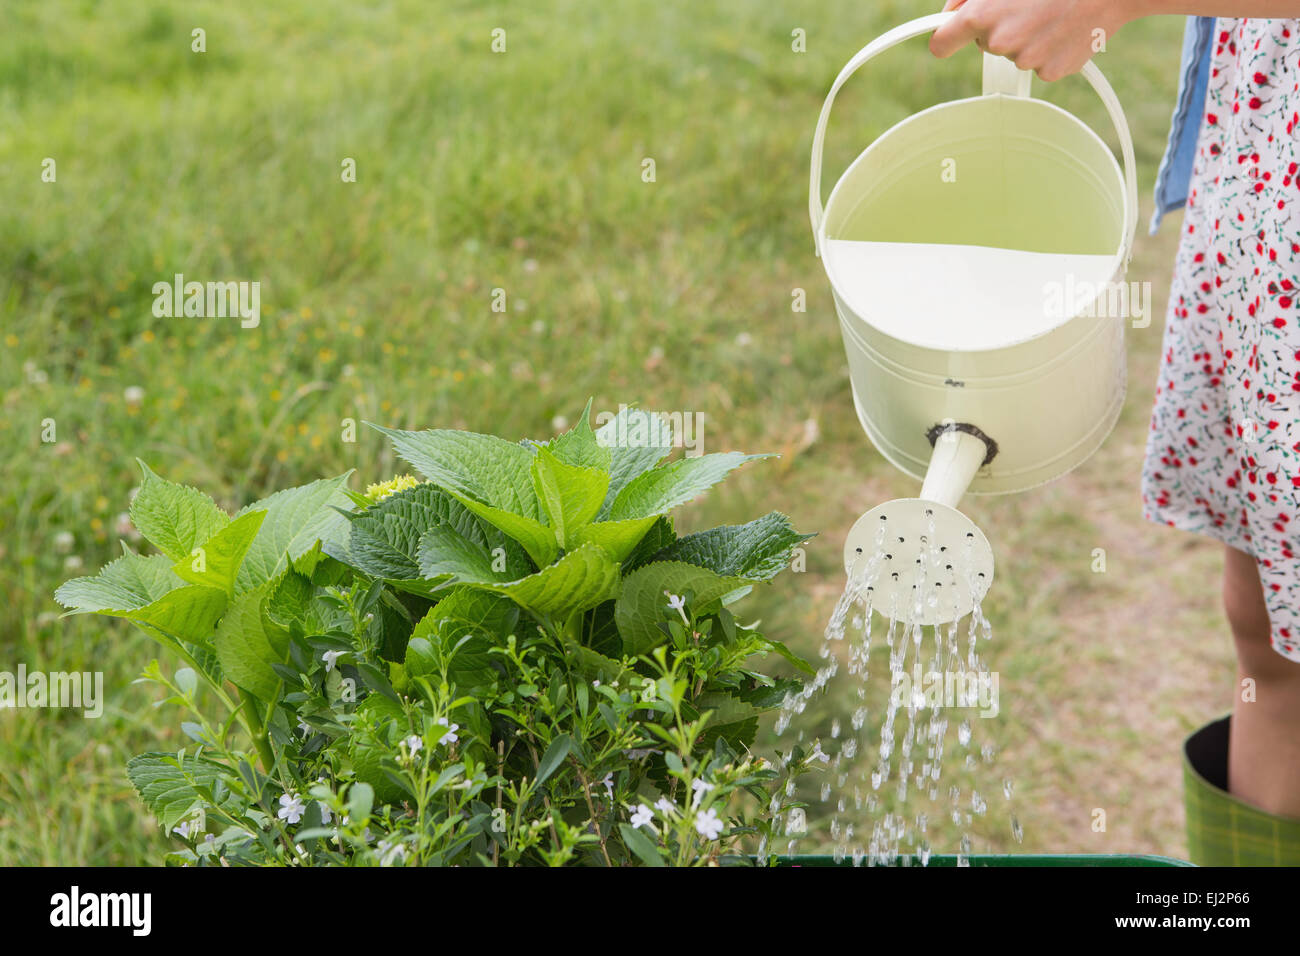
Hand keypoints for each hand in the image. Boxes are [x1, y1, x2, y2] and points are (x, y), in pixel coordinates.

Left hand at [930, 0, 1131, 81]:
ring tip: (1052, 12)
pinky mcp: (1051, 72)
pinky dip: (1050, 49)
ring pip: (1015, 54)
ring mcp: (1026, 60)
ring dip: (1027, 38)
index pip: (940, 44)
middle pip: (985, 45)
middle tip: (1028, 5)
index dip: (945, 38)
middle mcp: (1000, 42)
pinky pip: (1040, 63)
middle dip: (999, 27)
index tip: (949, 36)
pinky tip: (1065, 27)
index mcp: (980, 16)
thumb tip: (949, 13)